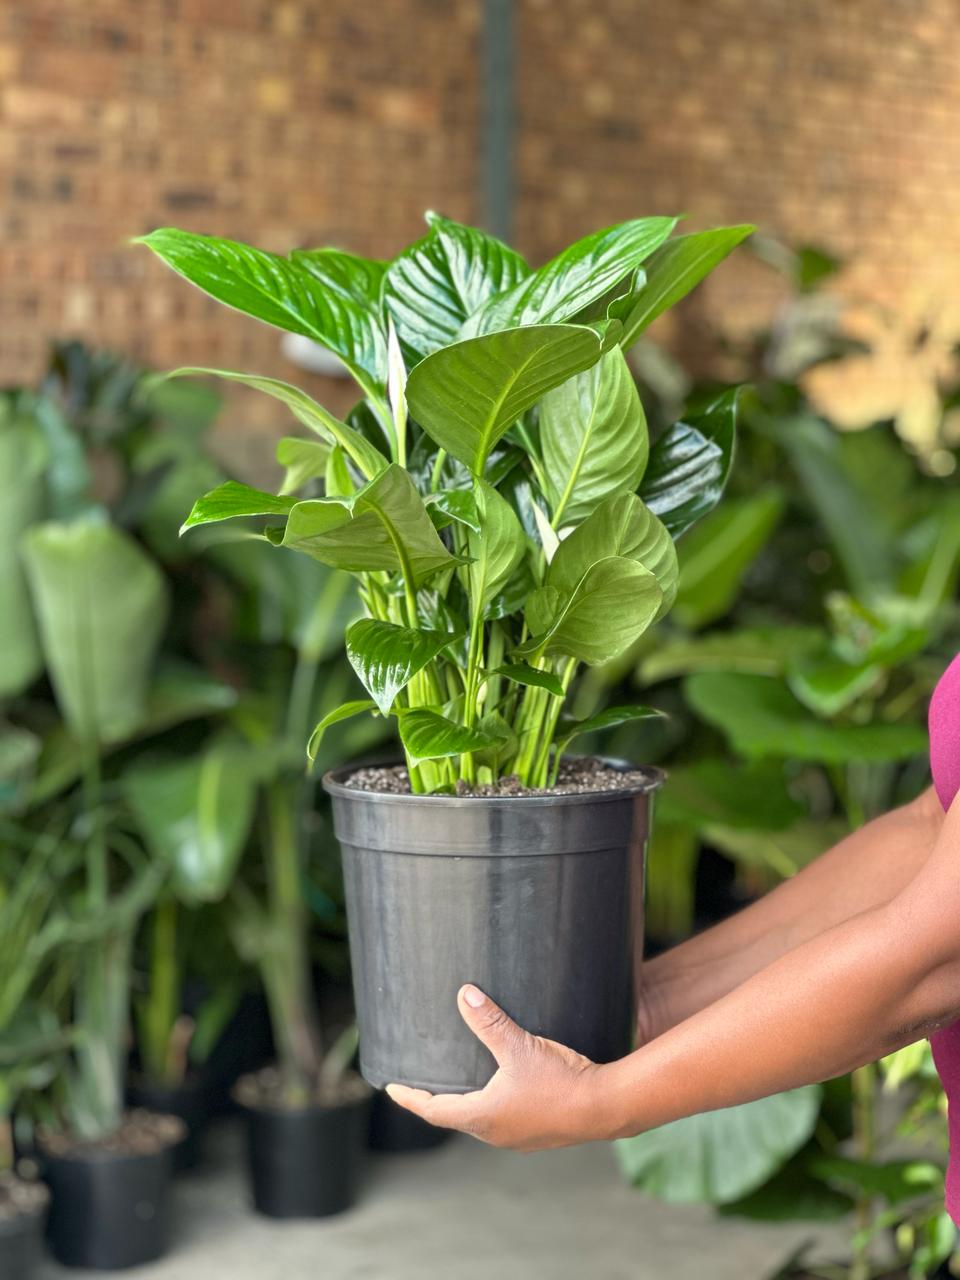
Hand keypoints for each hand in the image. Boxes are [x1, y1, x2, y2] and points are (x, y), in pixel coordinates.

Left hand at [385, 984, 609, 1151]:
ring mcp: (517, 1137)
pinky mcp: (536, 1132)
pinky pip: (501, 1120)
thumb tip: (463, 995)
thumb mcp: (519, 1046)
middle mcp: (494, 1133)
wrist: (605, 1107)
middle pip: (453, 1118)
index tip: (389, 1089)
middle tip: (419, 1083)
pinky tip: (497, 1089)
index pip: (433, 1110)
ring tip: (455, 1083)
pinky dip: (487, 1105)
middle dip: (435, 1101)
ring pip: (478, 1121)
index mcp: (482, 1117)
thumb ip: (489, 1022)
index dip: (410, 1098)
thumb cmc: (559, 1080)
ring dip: (463, 1103)